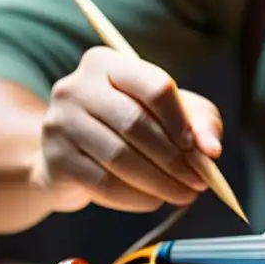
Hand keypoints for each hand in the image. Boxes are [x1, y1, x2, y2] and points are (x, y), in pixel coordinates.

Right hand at [30, 46, 222, 213]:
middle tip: (200, 182)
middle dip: (175, 159)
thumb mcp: (169, 113)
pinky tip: (154, 200)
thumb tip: (210, 149)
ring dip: (160, 182)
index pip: (153, 86)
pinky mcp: (54, 159)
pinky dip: (137, 197)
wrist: (72, 156)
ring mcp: (59, 122)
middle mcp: (76, 86)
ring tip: (183, 195)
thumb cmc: (128, 126)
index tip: (202, 149)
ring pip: (120, 157)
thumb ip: (198, 122)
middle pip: (135, 123)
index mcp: (107, 63)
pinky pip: (103, 183)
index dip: (182, 120)